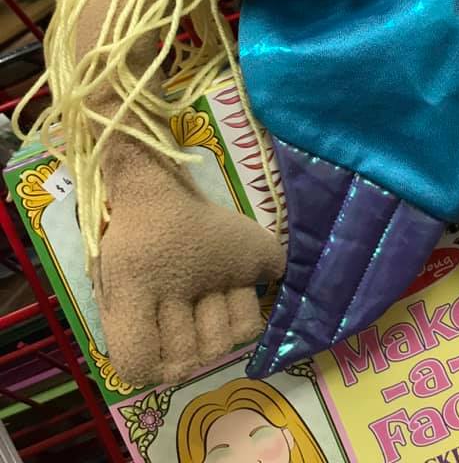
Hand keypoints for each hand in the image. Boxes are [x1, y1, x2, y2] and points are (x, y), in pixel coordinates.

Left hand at [93, 156, 284, 385]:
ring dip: (216, 329)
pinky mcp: (252, 256)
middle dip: (185, 346)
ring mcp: (218, 269)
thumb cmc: (131, 234)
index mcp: (133, 288)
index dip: (148, 366)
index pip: (138, 365)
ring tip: (207, 297)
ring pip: (224, 344)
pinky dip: (245, 311)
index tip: (153, 345)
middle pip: (188, 360)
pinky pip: (253, 314)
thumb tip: (155, 369)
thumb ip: (130, 335)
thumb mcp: (109, 284)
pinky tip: (233, 288)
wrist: (155, 184)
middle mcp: (175, 283)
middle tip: (183, 309)